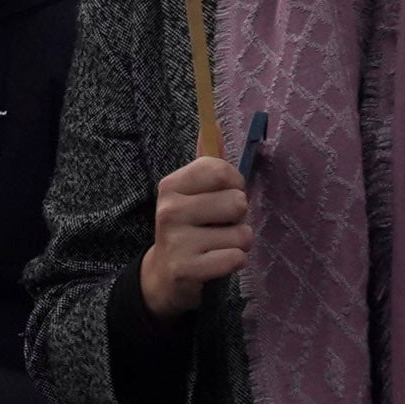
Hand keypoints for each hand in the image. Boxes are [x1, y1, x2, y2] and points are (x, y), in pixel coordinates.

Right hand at [137, 153, 254, 319]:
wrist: (163, 274)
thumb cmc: (188, 229)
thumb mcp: (191, 196)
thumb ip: (209, 171)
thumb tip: (216, 130)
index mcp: (170, 186)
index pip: (219, 171)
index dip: (235, 184)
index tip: (225, 196)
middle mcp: (170, 210)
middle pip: (237, 202)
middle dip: (239, 217)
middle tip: (221, 226)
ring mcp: (177, 241)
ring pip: (241, 234)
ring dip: (239, 242)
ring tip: (220, 245)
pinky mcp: (186, 269)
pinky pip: (236, 258)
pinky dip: (235, 261)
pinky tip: (218, 261)